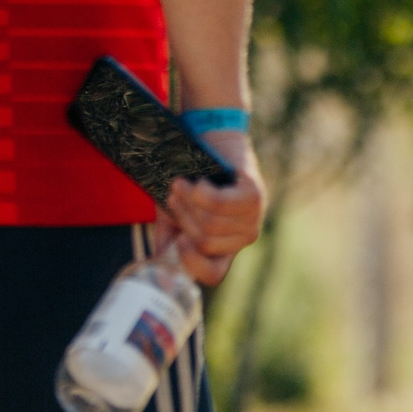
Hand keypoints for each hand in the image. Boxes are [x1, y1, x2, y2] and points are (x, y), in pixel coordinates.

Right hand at [162, 128, 267, 284]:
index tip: (177, 240)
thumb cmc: (190, 176)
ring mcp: (252, 217)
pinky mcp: (253, 195)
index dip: (191, 263)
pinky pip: (221, 205)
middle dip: (183, 218)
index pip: (214, 274)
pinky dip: (202, 193)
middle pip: (205, 244)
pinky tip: (198, 182)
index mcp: (225, 246)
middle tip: (175, 194)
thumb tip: (159, 268)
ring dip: (188, 202)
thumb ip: (169, 239)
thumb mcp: (175, 212)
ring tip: (181, 184)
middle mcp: (243, 237)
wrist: (210, 137)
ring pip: (211, 224)